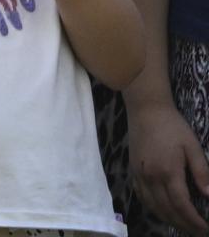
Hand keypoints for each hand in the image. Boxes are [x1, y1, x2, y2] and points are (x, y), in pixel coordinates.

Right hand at [129, 96, 208, 234]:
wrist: (145, 109)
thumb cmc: (173, 126)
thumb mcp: (192, 146)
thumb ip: (202, 172)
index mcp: (168, 172)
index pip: (182, 205)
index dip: (195, 221)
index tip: (206, 230)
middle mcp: (151, 177)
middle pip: (167, 210)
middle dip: (184, 225)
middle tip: (198, 232)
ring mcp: (139, 175)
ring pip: (153, 207)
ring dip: (169, 220)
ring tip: (184, 226)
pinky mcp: (133, 171)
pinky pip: (142, 197)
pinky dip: (154, 209)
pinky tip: (163, 212)